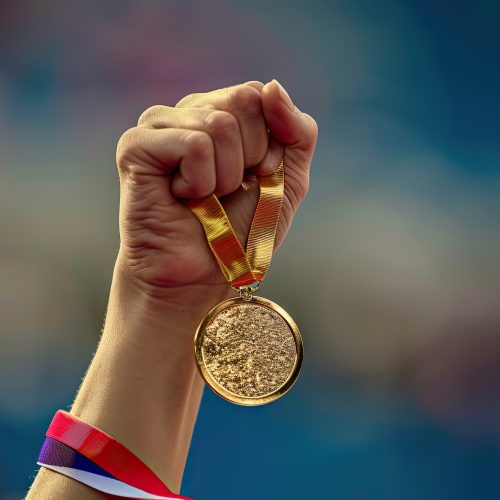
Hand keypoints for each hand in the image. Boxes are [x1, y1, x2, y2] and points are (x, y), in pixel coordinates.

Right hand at [115, 80, 317, 302]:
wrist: (204, 274)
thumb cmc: (243, 229)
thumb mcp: (288, 178)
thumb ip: (297, 131)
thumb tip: (272, 86)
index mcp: (222, 113)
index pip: (259, 94)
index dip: (269, 144)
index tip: (255, 177)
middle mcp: (189, 111)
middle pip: (243, 101)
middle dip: (249, 158)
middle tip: (226, 190)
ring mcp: (159, 125)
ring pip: (219, 124)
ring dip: (224, 177)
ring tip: (203, 198)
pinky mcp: (136, 146)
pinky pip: (193, 145)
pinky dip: (200, 182)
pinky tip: (181, 198)